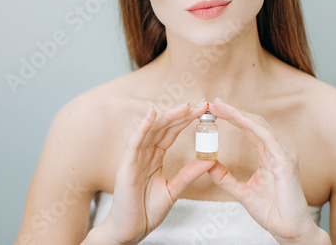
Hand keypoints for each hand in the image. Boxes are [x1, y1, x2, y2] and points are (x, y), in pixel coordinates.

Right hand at [98, 100, 214, 243]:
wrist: (129, 231)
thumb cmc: (146, 211)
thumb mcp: (173, 190)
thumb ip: (189, 175)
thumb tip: (209, 161)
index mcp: (154, 158)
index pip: (172, 133)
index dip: (186, 120)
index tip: (203, 110)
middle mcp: (144, 154)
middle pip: (164, 127)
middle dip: (182, 114)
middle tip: (201, 104)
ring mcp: (135, 158)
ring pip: (152, 131)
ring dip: (169, 117)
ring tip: (187, 107)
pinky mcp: (126, 166)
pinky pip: (135, 143)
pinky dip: (143, 127)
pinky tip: (152, 114)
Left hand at [207, 97, 319, 243]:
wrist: (289, 230)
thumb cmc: (272, 211)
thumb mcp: (241, 191)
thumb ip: (225, 177)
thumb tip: (209, 164)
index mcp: (270, 154)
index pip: (250, 129)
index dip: (233, 117)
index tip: (214, 110)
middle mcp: (278, 149)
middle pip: (254, 122)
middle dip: (233, 111)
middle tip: (213, 102)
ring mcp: (284, 153)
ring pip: (260, 125)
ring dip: (238, 114)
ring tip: (220, 107)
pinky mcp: (285, 161)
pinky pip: (266, 138)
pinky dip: (250, 126)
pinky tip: (237, 118)